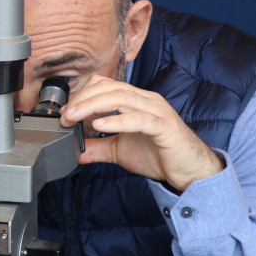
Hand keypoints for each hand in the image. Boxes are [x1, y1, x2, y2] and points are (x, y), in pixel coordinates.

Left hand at [58, 75, 224, 192]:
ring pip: (121, 97)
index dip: (82, 94)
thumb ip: (98, 148)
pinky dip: (118, 120)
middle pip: (109, 88)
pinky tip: (100, 125)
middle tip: (65, 115)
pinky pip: (139, 118)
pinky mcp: (165, 126)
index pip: (104, 84)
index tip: (65, 111)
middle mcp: (146, 99)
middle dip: (82, 99)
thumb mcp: (119, 151)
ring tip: (74, 117)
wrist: (189, 171)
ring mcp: (156, 110)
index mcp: (135, 100)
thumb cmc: (159, 155)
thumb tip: (76, 151)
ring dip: (93, 106)